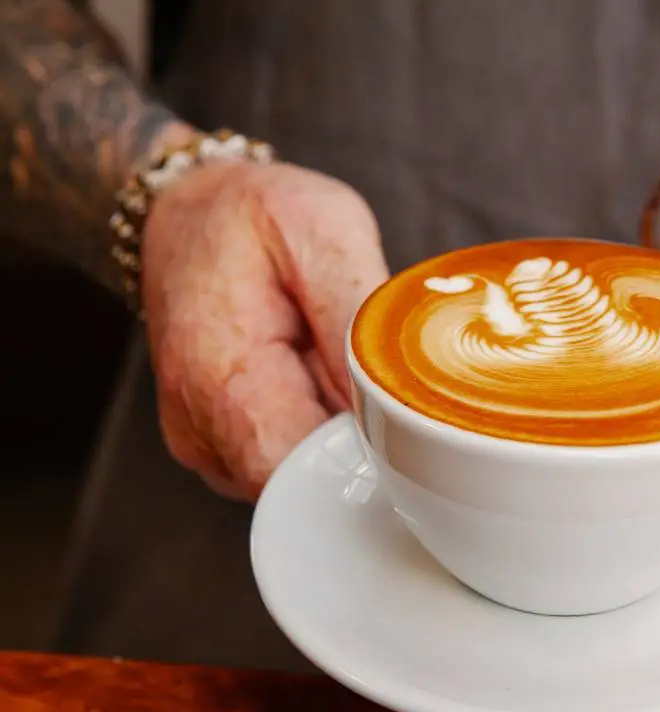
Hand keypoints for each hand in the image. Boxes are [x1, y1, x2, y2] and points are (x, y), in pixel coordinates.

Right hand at [141, 160, 388, 500]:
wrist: (190, 209)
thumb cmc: (257, 216)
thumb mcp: (326, 234)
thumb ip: (359, 321)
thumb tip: (397, 398)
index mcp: (223, 380)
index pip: (302, 473)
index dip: (363, 456)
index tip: (395, 414)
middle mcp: (202, 428)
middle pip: (306, 482)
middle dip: (356, 443)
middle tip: (367, 372)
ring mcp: (206, 443)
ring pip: (300, 476)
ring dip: (335, 435)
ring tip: (329, 364)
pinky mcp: (220, 444)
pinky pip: (284, 459)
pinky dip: (314, 427)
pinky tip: (313, 377)